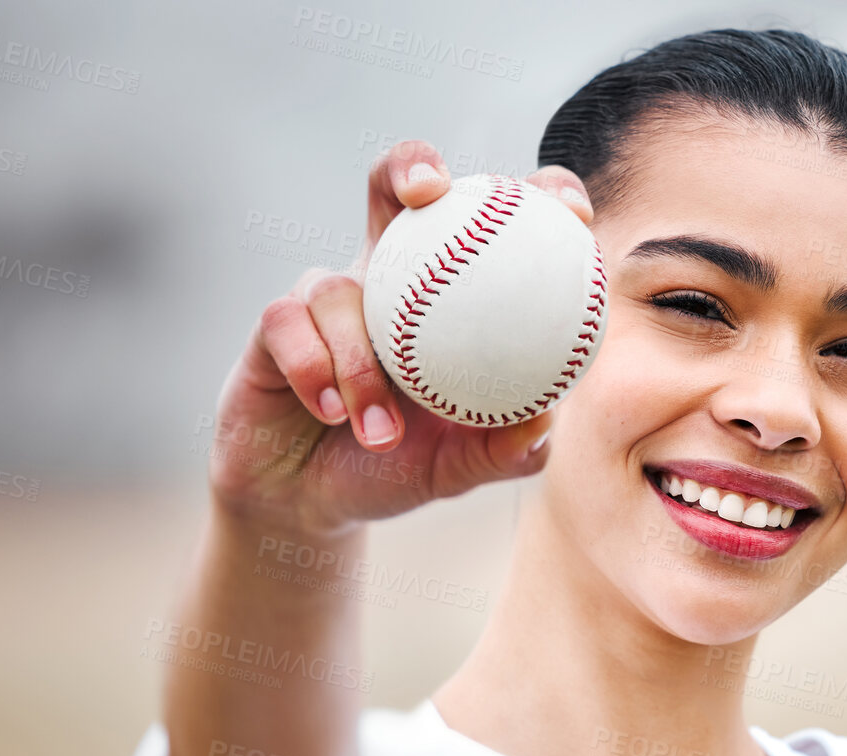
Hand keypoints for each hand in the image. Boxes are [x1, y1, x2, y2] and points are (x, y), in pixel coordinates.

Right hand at [207, 139, 594, 535]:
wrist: (313, 501)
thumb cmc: (398, 467)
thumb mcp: (461, 467)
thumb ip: (505, 449)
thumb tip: (545, 421)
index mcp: (449, 294)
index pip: (492, 223)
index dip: (535, 195)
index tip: (571, 212)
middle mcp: (388, 277)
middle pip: (394, 186)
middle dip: (411, 164)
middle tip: (431, 191)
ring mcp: (329, 295)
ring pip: (341, 289)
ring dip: (362, 365)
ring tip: (381, 431)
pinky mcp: (275, 323)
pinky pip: (290, 326)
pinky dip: (317, 371)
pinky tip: (335, 412)